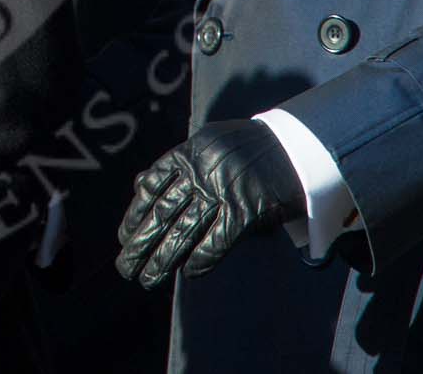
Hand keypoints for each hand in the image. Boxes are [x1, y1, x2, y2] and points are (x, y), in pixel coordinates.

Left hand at [115, 119, 303, 287]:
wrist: (298, 145)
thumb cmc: (249, 148)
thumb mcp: (207, 143)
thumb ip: (177, 164)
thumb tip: (140, 186)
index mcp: (188, 153)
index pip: (150, 187)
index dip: (134, 215)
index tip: (124, 236)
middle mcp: (200, 172)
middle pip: (161, 213)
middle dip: (141, 244)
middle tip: (126, 267)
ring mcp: (222, 191)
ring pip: (183, 231)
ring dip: (163, 260)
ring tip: (148, 278)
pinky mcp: (245, 210)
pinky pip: (216, 241)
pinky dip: (200, 259)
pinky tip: (189, 273)